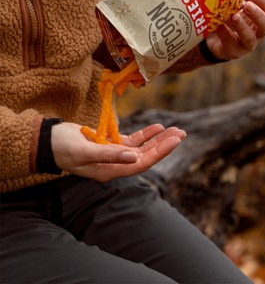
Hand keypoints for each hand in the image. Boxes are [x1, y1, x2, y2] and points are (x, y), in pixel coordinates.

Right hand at [51, 122, 185, 181]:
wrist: (49, 140)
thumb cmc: (63, 147)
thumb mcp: (84, 151)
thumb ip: (109, 154)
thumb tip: (135, 156)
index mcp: (110, 171)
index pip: (141, 163)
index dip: (159, 152)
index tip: (175, 140)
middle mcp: (115, 165)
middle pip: (146, 156)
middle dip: (164, 145)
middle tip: (181, 133)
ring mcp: (114, 154)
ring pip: (141, 148)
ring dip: (158, 139)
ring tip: (175, 129)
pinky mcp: (110, 144)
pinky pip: (132, 140)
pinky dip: (145, 134)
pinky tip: (157, 127)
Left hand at [206, 0, 264, 60]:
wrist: (214, 40)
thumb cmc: (226, 18)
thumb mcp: (230, 6)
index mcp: (258, 16)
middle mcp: (256, 31)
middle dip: (256, 14)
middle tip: (246, 5)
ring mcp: (246, 44)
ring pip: (250, 39)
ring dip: (243, 27)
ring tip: (234, 17)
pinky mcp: (234, 52)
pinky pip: (231, 44)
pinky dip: (224, 34)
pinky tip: (218, 26)